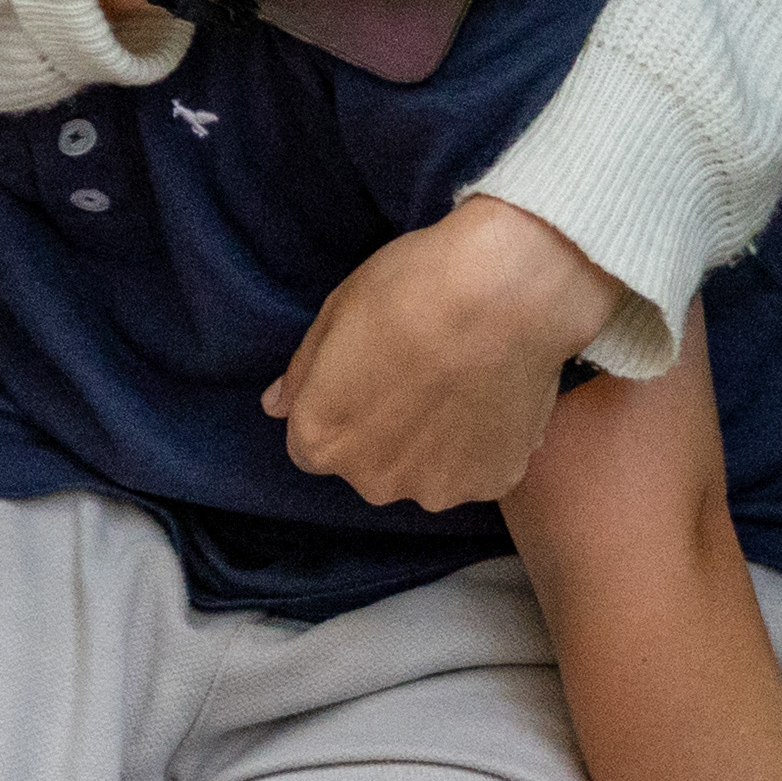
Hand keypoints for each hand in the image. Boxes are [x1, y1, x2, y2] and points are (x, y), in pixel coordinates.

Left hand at [265, 195, 623, 507]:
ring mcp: (436, 489)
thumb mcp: (334, 315)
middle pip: (370, 465)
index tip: (369, 376)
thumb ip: (303, 374)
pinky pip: (478, 471)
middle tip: (419, 377)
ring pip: (426, 473)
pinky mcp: (493, 484)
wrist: (505, 293)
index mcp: (321, 441)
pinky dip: (483, 447)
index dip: (342, 409)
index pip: (314, 445)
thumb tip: (276, 405)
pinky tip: (492, 399)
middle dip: (386, 433)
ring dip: (436, 445)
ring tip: (461, 388)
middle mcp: (372, 481)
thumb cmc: (409, 291)